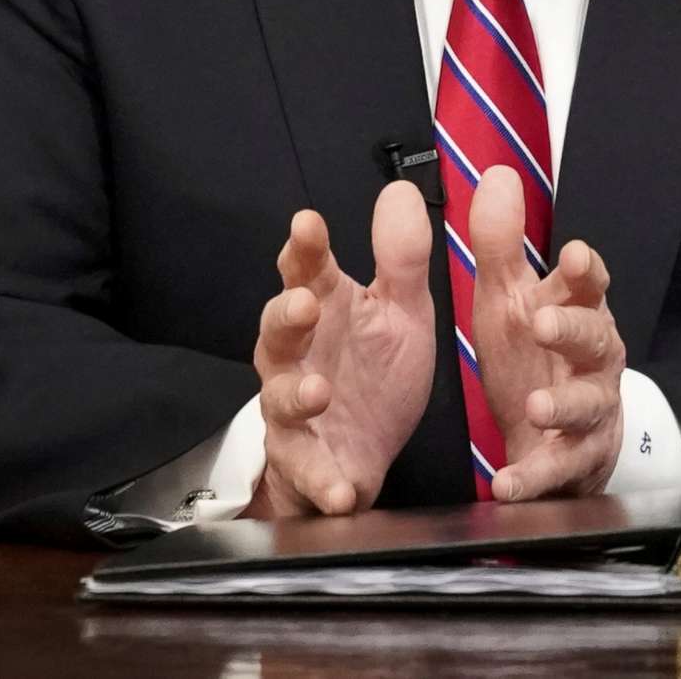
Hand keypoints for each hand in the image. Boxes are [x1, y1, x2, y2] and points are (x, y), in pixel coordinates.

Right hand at [248, 181, 435, 517]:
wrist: (370, 450)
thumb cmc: (375, 370)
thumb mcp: (403, 310)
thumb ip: (403, 257)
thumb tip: (400, 191)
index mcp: (325, 311)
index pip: (306, 270)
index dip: (303, 247)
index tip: (307, 223)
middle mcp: (299, 358)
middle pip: (277, 330)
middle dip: (286, 315)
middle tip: (304, 303)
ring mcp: (296, 414)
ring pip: (279, 400)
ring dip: (295, 394)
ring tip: (316, 392)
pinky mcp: (308, 466)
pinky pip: (309, 474)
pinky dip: (324, 482)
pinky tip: (342, 488)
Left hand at [466, 166, 626, 502]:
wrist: (556, 434)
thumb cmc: (537, 356)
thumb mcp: (511, 301)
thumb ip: (501, 245)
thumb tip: (497, 176)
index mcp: (577, 313)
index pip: (588, 285)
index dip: (586, 272)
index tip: (575, 256)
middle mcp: (592, 360)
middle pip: (594, 340)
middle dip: (572, 330)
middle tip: (544, 323)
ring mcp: (589, 412)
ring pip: (586, 406)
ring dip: (561, 404)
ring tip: (536, 404)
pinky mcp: (576, 462)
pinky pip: (557, 469)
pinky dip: (534, 476)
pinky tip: (509, 481)